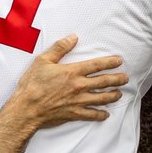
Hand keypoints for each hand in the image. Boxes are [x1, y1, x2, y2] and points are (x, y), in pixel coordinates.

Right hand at [4, 35, 130, 128]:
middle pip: (103, 82)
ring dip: (112, 95)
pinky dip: (100, 115)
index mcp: (72, 72)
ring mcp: (77, 101)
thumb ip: (60, 48)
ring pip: (101, 98)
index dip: (110, 62)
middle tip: (125, 78)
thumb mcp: (43, 61)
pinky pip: (91, 115)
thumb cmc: (32, 84)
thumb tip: (73, 37)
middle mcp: (78, 86)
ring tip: (119, 93)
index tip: (119, 61)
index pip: (97, 65)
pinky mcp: (73, 113)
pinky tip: (105, 114)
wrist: (26, 109)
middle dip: (117, 79)